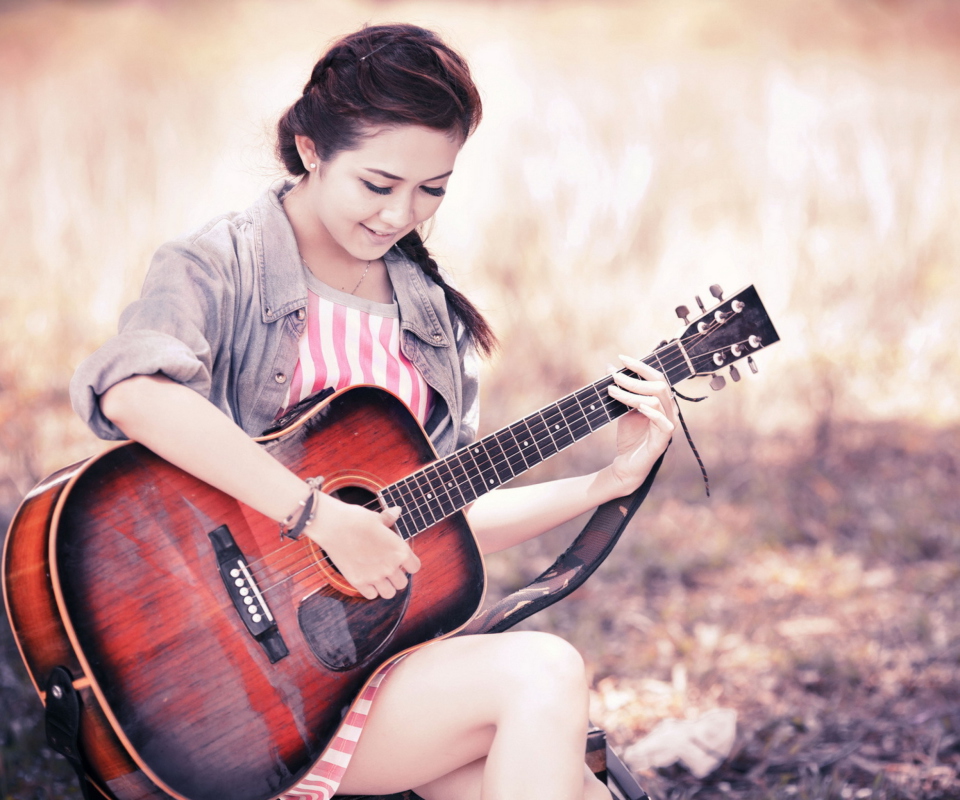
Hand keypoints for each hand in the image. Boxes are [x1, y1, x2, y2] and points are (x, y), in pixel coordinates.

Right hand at [304, 496, 420, 600]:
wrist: (333, 525)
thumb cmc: (356, 519)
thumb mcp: (377, 518)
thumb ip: (389, 519)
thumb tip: (396, 511)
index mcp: (400, 550)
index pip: (415, 567)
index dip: (408, 564)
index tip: (399, 560)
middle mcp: (390, 566)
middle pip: (402, 583)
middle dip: (396, 576)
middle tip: (386, 567)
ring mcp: (375, 576)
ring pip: (389, 593)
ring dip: (385, 586)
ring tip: (378, 576)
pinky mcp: (359, 582)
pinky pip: (371, 595)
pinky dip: (370, 590)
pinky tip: (366, 578)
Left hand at [605, 354, 677, 492]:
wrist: (627, 464)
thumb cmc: (629, 436)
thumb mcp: (622, 409)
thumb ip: (620, 389)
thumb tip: (609, 367)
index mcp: (662, 401)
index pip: (656, 377)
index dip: (640, 366)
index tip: (621, 358)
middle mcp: (669, 410)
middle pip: (659, 385)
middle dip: (635, 378)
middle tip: (614, 376)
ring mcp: (668, 425)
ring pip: (657, 401)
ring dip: (633, 394)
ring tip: (613, 391)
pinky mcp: (663, 440)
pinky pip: (664, 423)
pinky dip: (652, 413)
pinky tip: (638, 407)